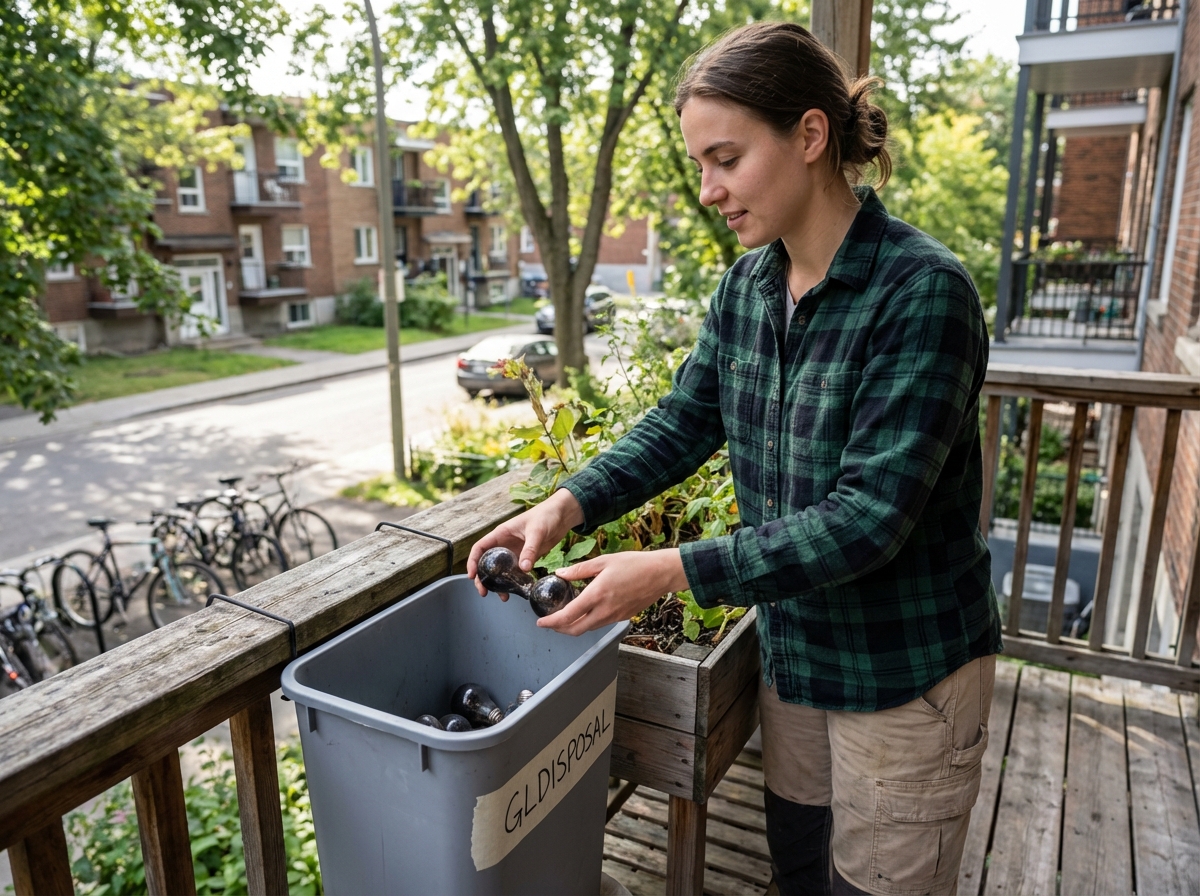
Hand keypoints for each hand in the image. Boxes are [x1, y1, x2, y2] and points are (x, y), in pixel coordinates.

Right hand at [466, 488, 584, 597]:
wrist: (562, 515)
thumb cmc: (547, 515)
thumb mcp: (537, 532)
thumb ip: (530, 550)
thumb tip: (523, 569)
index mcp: (501, 534)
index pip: (480, 548)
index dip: (473, 561)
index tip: (472, 575)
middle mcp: (505, 544)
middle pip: (487, 562)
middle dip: (483, 578)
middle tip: (484, 592)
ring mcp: (515, 552)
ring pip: (501, 570)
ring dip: (499, 583)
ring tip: (502, 597)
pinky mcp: (526, 558)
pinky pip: (516, 572)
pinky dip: (514, 582)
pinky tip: (517, 591)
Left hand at [536, 549, 688, 635]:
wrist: (660, 574)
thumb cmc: (634, 564)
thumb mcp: (603, 561)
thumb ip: (579, 570)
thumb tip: (560, 573)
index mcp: (597, 594)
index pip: (568, 616)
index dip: (551, 622)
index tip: (541, 622)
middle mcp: (605, 610)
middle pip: (576, 630)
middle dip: (559, 629)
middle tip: (549, 623)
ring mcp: (614, 616)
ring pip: (588, 628)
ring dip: (573, 627)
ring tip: (564, 617)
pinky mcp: (622, 617)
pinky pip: (600, 624)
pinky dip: (588, 622)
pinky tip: (586, 611)